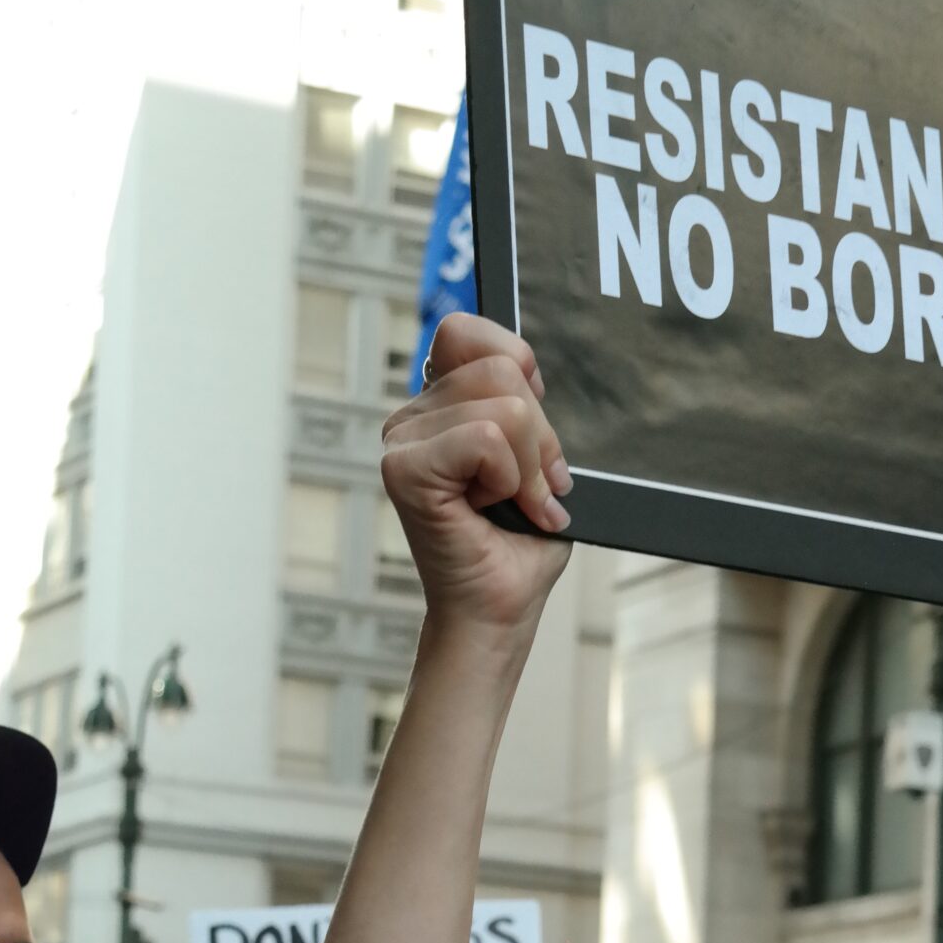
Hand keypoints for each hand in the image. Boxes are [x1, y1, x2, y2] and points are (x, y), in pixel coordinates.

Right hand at [382, 314, 571, 630]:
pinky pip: (488, 438)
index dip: (516, 366)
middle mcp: (412, 418)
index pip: (466, 332)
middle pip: (502, 369)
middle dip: (540, 436)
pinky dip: (511, 481)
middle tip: (535, 489)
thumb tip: (529, 366)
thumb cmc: (518, 546)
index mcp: (438, 406)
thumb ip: (526, 406)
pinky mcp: (404, 470)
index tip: (533, 426)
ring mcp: (402, 441)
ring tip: (516, 505)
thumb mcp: (537, 461)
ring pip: (505, 407)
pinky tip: (493, 511)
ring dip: (529, 468)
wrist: (500, 610)